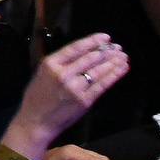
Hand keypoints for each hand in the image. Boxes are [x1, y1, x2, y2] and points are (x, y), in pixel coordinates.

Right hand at [14, 32, 128, 140]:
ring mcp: (75, 88)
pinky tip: (121, 69)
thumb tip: (83, 53)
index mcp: (51, 64)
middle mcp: (63, 74)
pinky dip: (114, 76)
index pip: (76, 48)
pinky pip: (102, 85)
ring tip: (123, 56)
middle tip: (118, 47)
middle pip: (90, 58)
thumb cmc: (37, 98)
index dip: (93, 41)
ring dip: (113, 62)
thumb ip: (60, 64)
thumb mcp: (41, 74)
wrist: (35, 121)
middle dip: (107, 51)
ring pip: (99, 70)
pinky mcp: (84, 101)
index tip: (105, 37)